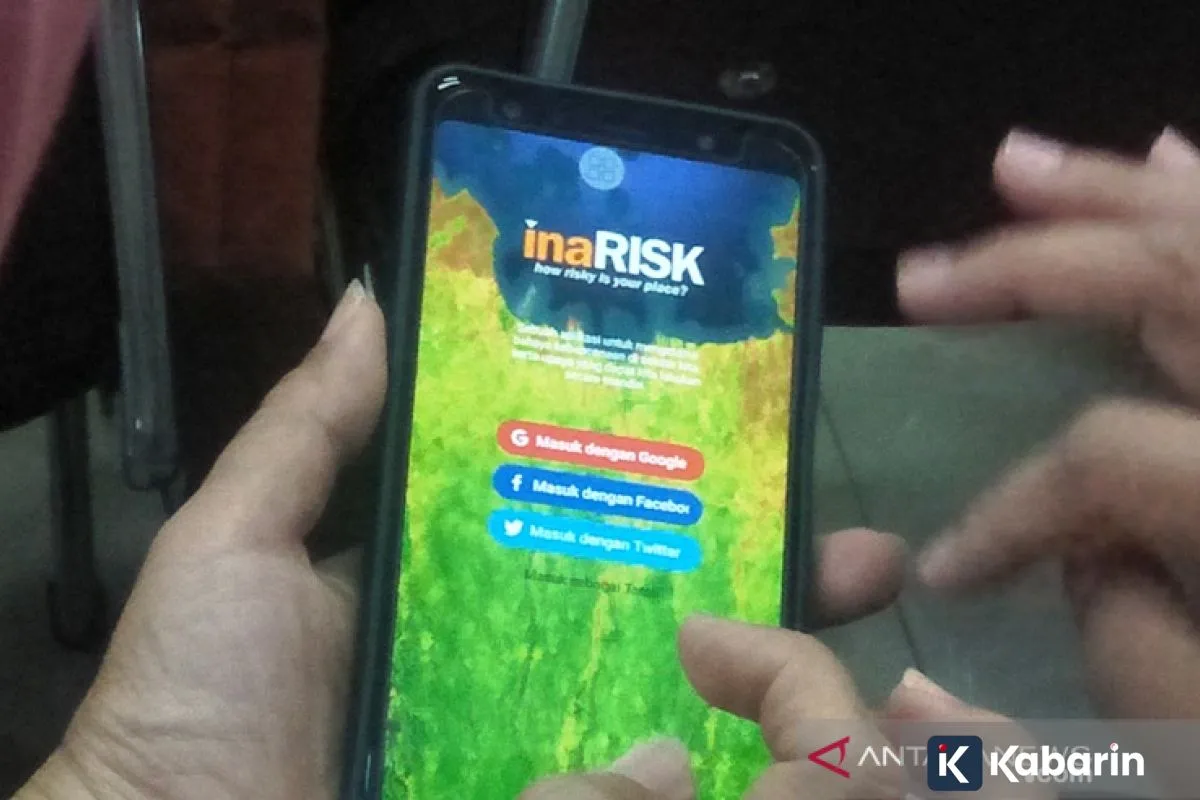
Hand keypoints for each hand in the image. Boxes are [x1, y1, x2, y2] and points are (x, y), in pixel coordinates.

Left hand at [16, 281, 906, 799]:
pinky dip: (736, 762)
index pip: (598, 531)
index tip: (762, 447)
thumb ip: (310, 430)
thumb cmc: (202, 702)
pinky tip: (818, 722)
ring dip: (788, 665)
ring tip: (870, 619)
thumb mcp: (240, 545)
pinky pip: (656, 784)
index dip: (681, 492)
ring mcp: (543, 756)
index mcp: (467, 597)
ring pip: (686, 711)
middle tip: (862, 548)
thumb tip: (375, 297)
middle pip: (668, 618)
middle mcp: (521, 674)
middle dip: (772, 578)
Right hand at [896, 126, 1199, 718]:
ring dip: (1117, 194)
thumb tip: (1079, 551)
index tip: (949, 573)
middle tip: (922, 277)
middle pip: (1177, 280)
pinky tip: (1169, 157)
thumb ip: (1127, 640)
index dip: (1009, 513)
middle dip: (1033, 267)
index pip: (1106, 460)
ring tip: (1017, 165)